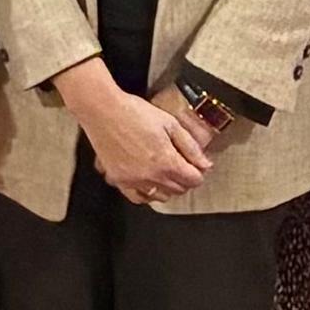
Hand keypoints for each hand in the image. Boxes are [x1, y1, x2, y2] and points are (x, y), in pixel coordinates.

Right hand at [67, 73, 210, 201]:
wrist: (103, 110)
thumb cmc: (134, 112)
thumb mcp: (170, 123)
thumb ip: (190, 147)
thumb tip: (205, 165)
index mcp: (167, 161)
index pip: (194, 180)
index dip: (198, 172)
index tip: (195, 165)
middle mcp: (151, 176)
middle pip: (179, 189)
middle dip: (185, 179)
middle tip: (181, 165)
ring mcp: (133, 180)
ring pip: (160, 196)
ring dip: (167, 187)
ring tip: (164, 172)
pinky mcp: (118, 179)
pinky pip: (137, 198)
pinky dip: (146, 194)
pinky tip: (148, 184)